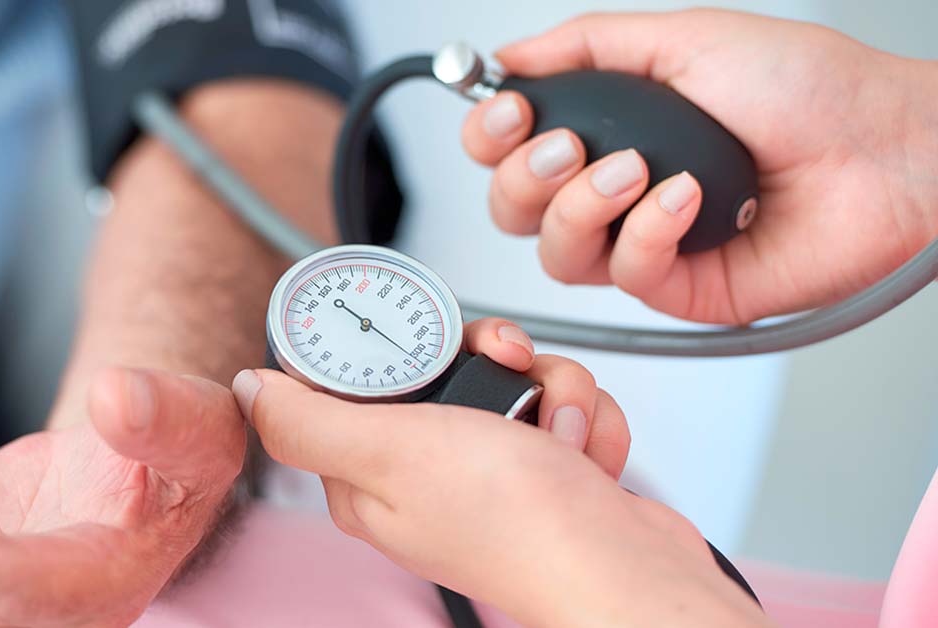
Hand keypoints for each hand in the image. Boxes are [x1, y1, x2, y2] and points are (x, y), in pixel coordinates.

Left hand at [233, 319, 767, 626]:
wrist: (624, 570)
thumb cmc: (516, 524)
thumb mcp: (392, 452)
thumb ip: (308, 420)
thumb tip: (249, 388)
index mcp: (367, 474)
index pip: (358, 378)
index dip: (395, 343)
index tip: (435, 337)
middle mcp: (424, 471)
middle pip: (444, 363)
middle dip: (492, 358)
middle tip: (509, 368)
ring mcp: (488, 469)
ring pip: (511, 375)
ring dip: (550, 389)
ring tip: (559, 431)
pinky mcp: (542, 467)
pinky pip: (557, 403)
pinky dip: (582, 417)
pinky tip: (584, 452)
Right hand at [462, 9, 937, 323]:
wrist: (884, 151)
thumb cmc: (809, 89)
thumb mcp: (687, 38)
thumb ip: (588, 45)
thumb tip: (507, 56)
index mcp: (610, 127)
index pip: (511, 148)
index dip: (491, 136)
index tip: (512, 112)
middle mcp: (616, 189)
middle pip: (513, 208)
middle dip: (526, 176)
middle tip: (570, 146)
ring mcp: (644, 240)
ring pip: (556, 253)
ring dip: (580, 207)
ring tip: (635, 170)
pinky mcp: (679, 286)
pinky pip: (624, 274)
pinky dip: (646, 233)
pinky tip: (689, 197)